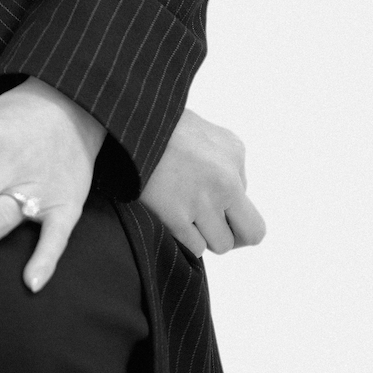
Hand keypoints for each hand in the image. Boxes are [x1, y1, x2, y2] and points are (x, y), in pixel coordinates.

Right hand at [139, 107, 266, 254]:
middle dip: (232, 233)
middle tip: (209, 225)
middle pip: (251, 233)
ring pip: (221, 244)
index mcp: (233, 151)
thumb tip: (229, 194)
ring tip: (180, 214)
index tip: (212, 204)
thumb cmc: (156, 125)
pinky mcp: (176, 217)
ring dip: (203, 235)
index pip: (248, 197)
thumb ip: (222, 160)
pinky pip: (195, 247)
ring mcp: (202, 200)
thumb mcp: (201, 129)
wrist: (121, 126)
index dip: (230, 207)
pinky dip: (183, 238)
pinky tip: (167, 215)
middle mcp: (226, 178)